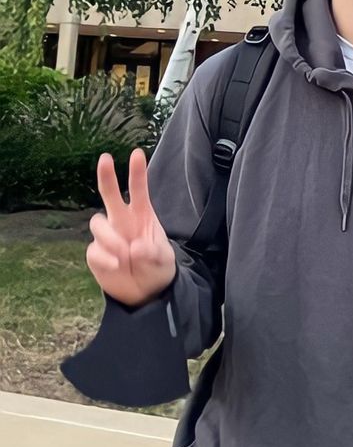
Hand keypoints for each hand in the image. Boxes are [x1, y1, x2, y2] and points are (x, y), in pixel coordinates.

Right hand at [86, 148, 176, 307]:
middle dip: (107, 176)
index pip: (138, 190)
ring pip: (97, 223)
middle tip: (105, 159)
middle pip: (109, 194)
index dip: (137, 172)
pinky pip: (94, 250)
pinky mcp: (96, 254)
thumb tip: (135, 247)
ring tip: (124, 254)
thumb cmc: (156, 267)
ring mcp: (107, 236)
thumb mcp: (163, 261)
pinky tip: (117, 265)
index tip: (137, 153)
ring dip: (110, 237)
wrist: (144, 293)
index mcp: (142, 215)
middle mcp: (122, 220)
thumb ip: (153, 253)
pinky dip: (105, 257)